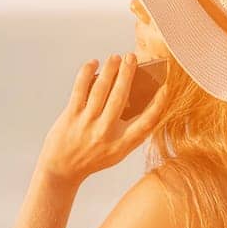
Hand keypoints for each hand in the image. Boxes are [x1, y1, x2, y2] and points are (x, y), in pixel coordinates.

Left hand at [38, 53, 168, 185]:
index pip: (147, 122)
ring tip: (116, 57)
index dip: (158, 104)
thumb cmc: (92, 158)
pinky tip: (93, 63)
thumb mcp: (116, 152)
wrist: (61, 170)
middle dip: (128, 73)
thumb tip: (140, 101)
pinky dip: (87, 73)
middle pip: (121, 97)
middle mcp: (105, 133)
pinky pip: (80, 89)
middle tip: (133, 57)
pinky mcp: (70, 116)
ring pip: (101, 89)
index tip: (165, 88)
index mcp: (121, 144)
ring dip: (110, 69)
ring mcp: (87, 124)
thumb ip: (130, 133)